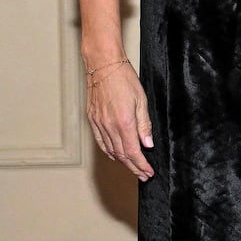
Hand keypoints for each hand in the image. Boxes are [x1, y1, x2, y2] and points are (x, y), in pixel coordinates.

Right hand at [86, 61, 153, 180]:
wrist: (103, 66)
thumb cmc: (125, 79)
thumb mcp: (142, 100)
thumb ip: (144, 124)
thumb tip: (147, 144)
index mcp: (124, 122)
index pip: (133, 152)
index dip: (141, 165)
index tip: (148, 172)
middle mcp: (109, 126)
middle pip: (122, 154)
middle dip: (134, 167)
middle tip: (143, 175)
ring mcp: (98, 124)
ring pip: (111, 150)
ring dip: (122, 161)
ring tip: (132, 168)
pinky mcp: (92, 119)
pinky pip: (100, 141)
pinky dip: (109, 151)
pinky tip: (115, 155)